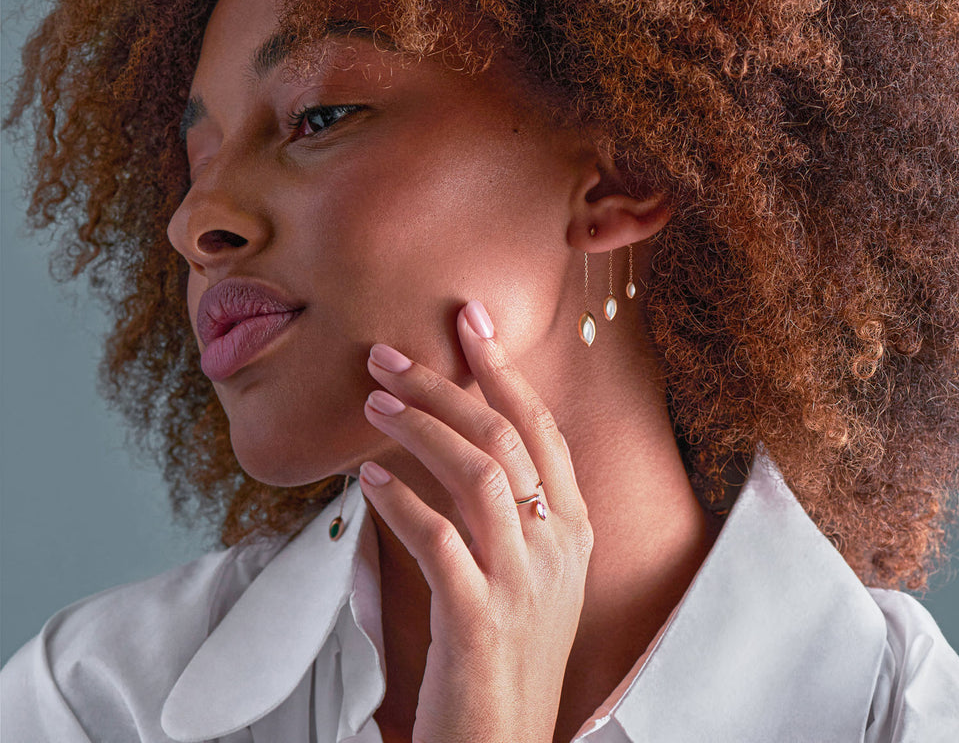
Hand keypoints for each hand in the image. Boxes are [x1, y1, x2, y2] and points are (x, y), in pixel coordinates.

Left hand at [359, 299, 593, 742]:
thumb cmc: (505, 657)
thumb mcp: (529, 575)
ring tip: (371, 405)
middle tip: (388, 355)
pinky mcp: (481, 619)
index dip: (503, 368)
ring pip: (478, 473)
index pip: (541, 427)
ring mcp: (525, 581)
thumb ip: (512, 512)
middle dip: (445, 384)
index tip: (469, 320)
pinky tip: (367, 481)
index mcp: (572, 528)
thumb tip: (460, 439)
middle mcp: (558, 546)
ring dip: (420, 428)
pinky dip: (400, 502)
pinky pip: (437, 540)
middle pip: (503, 436)